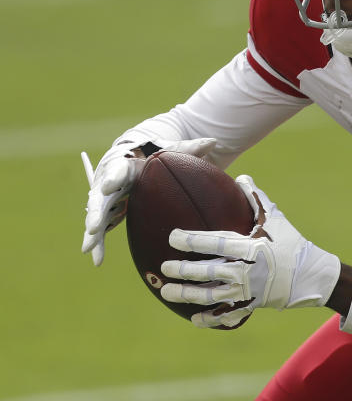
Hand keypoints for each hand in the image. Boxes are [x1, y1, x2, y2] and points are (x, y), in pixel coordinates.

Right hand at [80, 137, 217, 265]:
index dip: (112, 178)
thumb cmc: (156, 154)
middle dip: (96, 212)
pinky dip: (99, 242)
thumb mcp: (171, 150)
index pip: (118, 170)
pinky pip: (101, 229)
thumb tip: (212, 141)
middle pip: (100, 197)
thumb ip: (189, 148)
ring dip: (93, 232)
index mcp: (126, 165)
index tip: (108, 187)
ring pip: (96, 215)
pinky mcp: (107, 212)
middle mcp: (110, 181)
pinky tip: (98, 259)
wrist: (140, 158)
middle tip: (93, 226)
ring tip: (90, 248)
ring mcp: (107, 198)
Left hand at [159, 175, 341, 327]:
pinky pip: (228, 315)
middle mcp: (246, 271)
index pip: (215, 242)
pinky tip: (195, 319)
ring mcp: (248, 290)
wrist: (312, 275)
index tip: (172, 237)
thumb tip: (241, 176)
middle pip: (208, 271)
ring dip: (187, 295)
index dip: (192, 240)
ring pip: (211, 295)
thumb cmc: (292, 243)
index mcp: (251, 248)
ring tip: (167, 292)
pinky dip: (211, 319)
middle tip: (165, 267)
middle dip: (183, 270)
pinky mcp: (252, 304)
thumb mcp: (275, 219)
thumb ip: (256, 198)